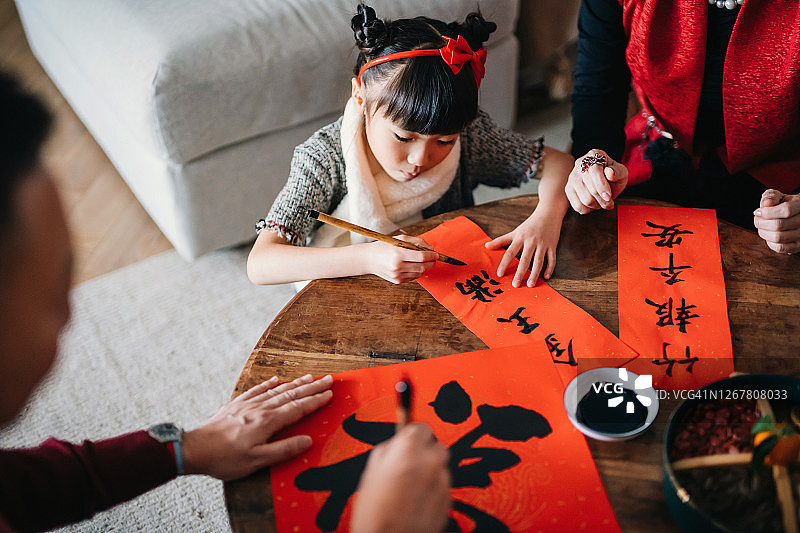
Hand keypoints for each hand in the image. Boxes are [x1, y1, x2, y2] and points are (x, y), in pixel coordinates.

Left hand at [181, 374, 332, 480]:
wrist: (195, 450)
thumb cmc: (225, 459)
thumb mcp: (257, 461)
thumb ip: (284, 450)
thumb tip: (308, 441)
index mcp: (267, 422)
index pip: (297, 408)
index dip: (315, 401)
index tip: (329, 393)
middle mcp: (260, 409)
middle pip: (291, 395)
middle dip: (311, 387)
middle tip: (328, 379)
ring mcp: (247, 405)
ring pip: (276, 390)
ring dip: (295, 383)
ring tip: (309, 376)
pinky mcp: (235, 405)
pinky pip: (256, 390)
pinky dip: (268, 384)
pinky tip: (275, 380)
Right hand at [350, 424, 450, 532]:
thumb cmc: (375, 513)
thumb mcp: (371, 471)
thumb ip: (389, 450)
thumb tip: (397, 444)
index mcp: (408, 450)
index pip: (421, 427)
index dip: (412, 435)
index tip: (408, 441)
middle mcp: (430, 462)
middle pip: (436, 445)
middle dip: (424, 453)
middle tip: (408, 465)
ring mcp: (441, 482)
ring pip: (440, 467)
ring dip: (429, 473)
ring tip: (409, 489)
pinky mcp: (448, 500)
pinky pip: (442, 487)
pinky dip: (433, 490)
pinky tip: (416, 501)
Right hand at [362, 234, 437, 283]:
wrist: (369, 259)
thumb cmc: (385, 246)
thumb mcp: (399, 239)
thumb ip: (416, 242)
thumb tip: (431, 249)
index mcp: (398, 253)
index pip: (421, 256)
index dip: (431, 255)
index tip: (436, 254)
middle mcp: (397, 266)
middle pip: (422, 267)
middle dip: (431, 263)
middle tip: (433, 258)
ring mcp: (397, 275)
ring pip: (419, 273)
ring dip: (425, 267)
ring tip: (424, 261)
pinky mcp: (397, 281)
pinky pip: (413, 277)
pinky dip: (418, 272)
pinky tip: (415, 266)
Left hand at [485, 210, 561, 286]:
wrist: (548, 214)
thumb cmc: (529, 225)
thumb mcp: (515, 232)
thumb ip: (501, 240)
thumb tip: (486, 246)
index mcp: (520, 238)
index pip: (510, 252)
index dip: (504, 264)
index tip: (500, 274)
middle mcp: (531, 242)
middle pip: (525, 259)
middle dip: (520, 273)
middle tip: (515, 285)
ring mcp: (543, 244)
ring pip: (539, 261)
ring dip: (535, 274)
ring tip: (530, 284)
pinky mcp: (552, 246)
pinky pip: (552, 259)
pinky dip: (550, 268)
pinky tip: (546, 277)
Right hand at [565, 149, 628, 213]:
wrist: (605, 179)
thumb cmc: (614, 174)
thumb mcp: (621, 172)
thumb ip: (618, 171)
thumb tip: (609, 172)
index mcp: (594, 155)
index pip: (595, 171)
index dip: (602, 186)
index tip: (609, 197)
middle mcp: (580, 163)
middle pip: (590, 188)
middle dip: (603, 199)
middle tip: (610, 203)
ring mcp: (572, 176)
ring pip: (584, 199)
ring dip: (597, 205)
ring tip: (602, 203)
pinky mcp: (568, 188)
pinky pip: (576, 205)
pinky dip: (587, 210)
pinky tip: (593, 206)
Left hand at [753, 189, 799, 253]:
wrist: (796, 215)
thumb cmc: (785, 204)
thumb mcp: (779, 197)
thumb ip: (771, 197)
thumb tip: (766, 204)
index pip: (786, 210)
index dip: (768, 212)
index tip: (758, 212)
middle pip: (779, 225)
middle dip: (761, 223)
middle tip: (757, 220)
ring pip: (778, 237)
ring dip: (763, 232)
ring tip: (761, 227)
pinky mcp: (798, 246)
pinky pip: (780, 248)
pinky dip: (769, 242)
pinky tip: (768, 235)